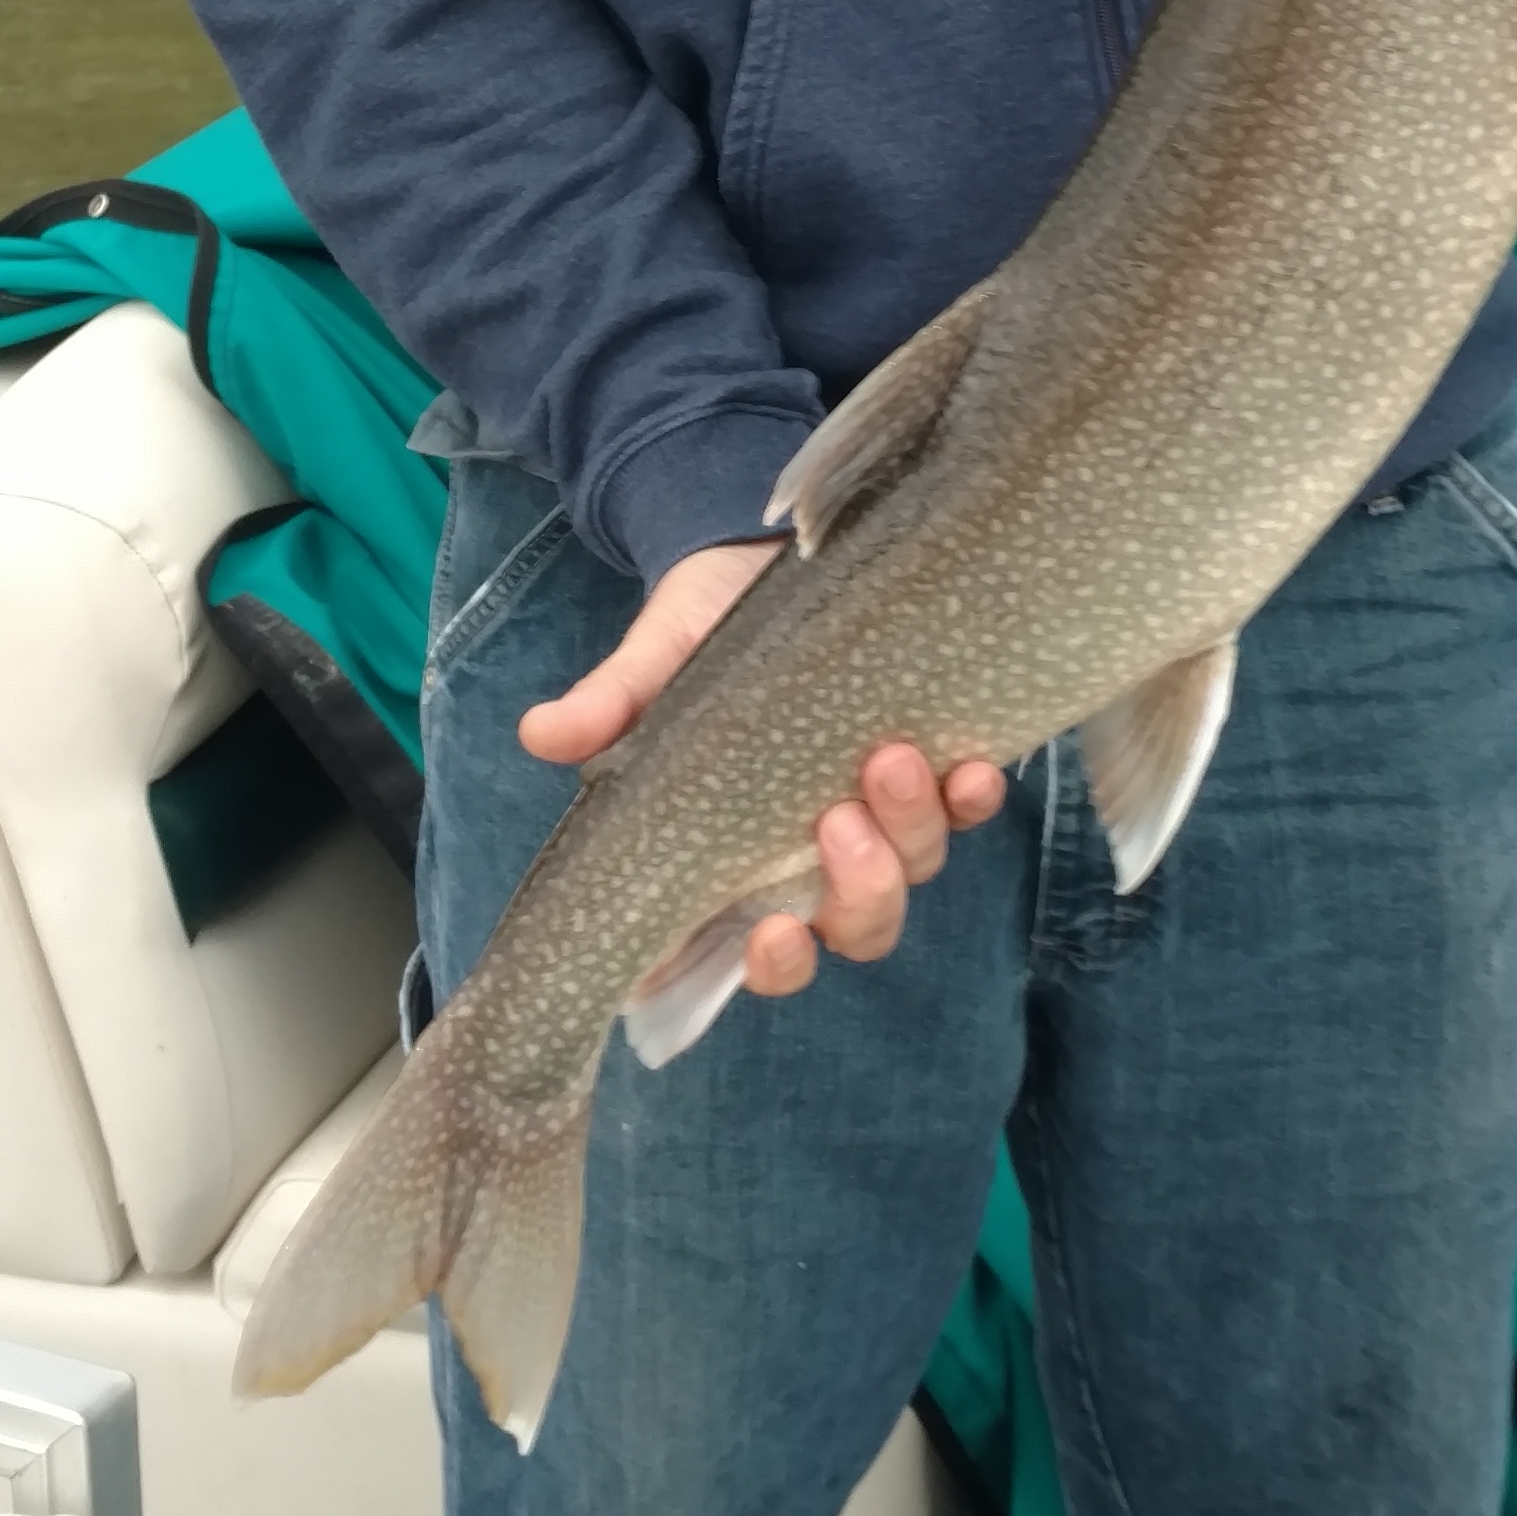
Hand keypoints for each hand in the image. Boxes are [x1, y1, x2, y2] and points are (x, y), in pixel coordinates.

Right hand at [518, 538, 1004, 995]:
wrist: (770, 549)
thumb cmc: (704, 621)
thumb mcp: (657, 655)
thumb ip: (612, 703)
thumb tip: (541, 731)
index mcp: (729, 855)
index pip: (743, 951)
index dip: (764, 965)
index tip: (770, 931)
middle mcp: (806, 854)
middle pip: (846, 929)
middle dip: (855, 897)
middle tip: (838, 823)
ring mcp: (875, 818)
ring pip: (908, 874)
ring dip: (909, 835)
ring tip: (893, 759)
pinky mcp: (930, 770)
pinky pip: (965, 813)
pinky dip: (973, 801)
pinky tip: (975, 766)